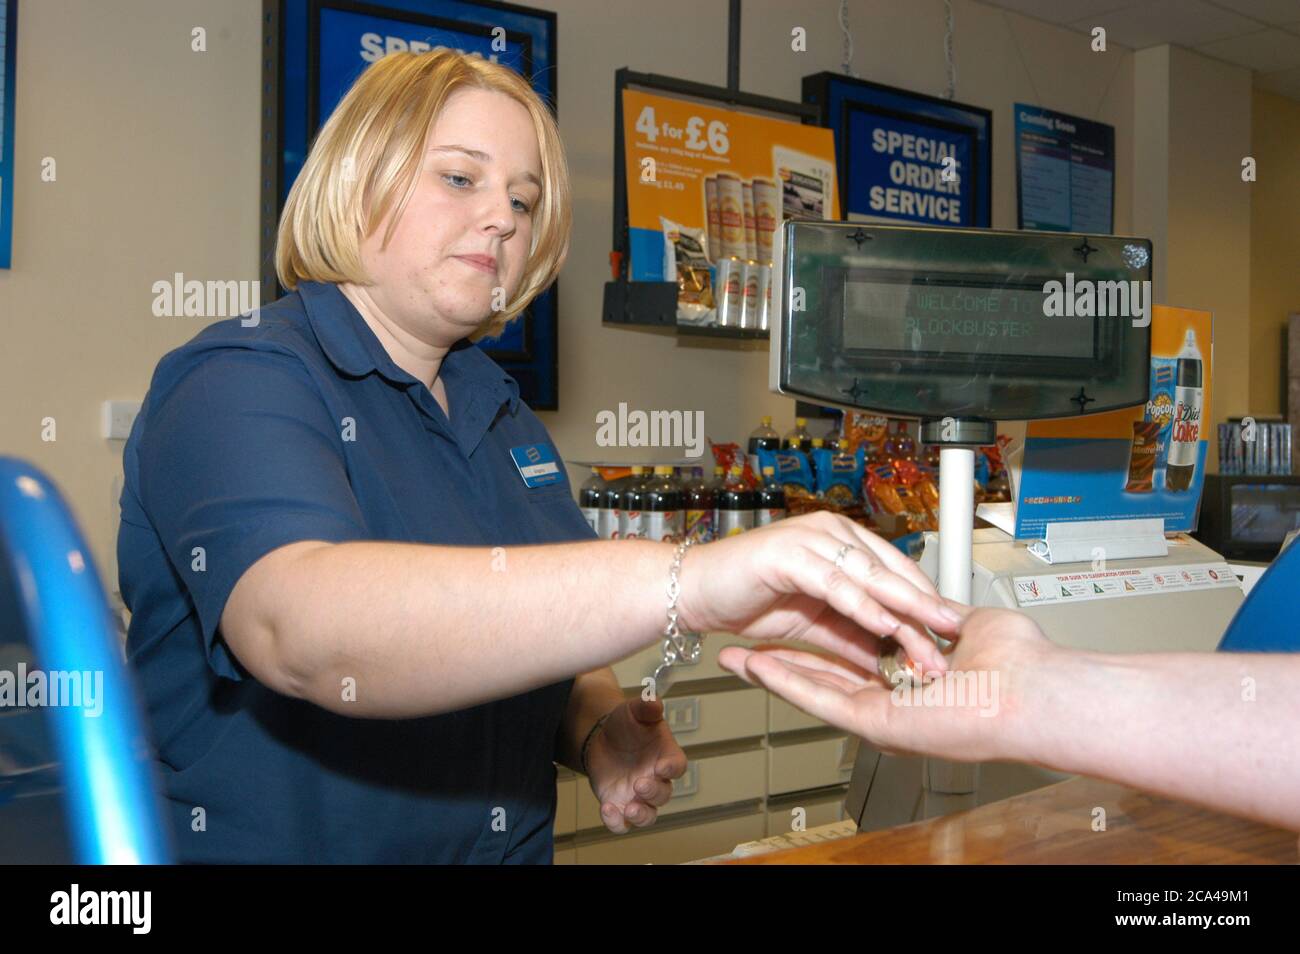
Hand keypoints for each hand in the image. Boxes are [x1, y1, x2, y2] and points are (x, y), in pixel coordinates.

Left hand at [583, 699, 687, 833]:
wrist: (601, 738)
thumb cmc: (625, 725)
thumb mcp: (634, 710)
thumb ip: (645, 707)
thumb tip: (654, 702)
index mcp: (665, 756)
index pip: (677, 766)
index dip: (672, 768)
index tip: (662, 767)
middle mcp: (655, 779)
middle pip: (663, 794)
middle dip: (653, 792)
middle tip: (640, 784)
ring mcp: (637, 796)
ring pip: (648, 815)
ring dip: (641, 816)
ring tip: (630, 810)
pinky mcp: (619, 805)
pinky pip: (622, 823)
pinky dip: (616, 822)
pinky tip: (607, 810)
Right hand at [679, 512, 963, 677]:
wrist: (695, 593)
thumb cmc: (747, 599)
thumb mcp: (815, 624)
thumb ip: (854, 635)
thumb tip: (892, 656)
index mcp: (840, 540)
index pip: (896, 569)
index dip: (925, 599)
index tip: (951, 630)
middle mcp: (831, 532)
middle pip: (891, 571)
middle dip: (926, 606)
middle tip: (956, 632)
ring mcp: (811, 539)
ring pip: (870, 577)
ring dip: (902, 610)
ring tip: (929, 636)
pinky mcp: (791, 555)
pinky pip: (837, 585)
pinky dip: (862, 606)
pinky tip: (884, 625)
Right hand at [717, 603, 1061, 763]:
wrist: (1037, 691)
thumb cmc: (1019, 661)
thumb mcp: (967, 623)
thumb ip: (934, 613)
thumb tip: (924, 599)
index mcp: (910, 684)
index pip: (851, 659)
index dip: (816, 639)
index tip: (788, 620)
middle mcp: (892, 702)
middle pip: (821, 678)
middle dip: (778, 661)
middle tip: (741, 650)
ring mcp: (883, 714)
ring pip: (812, 691)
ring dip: (770, 673)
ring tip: (732, 658)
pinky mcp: (877, 721)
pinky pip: (822, 700)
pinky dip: (785, 682)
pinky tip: (756, 666)